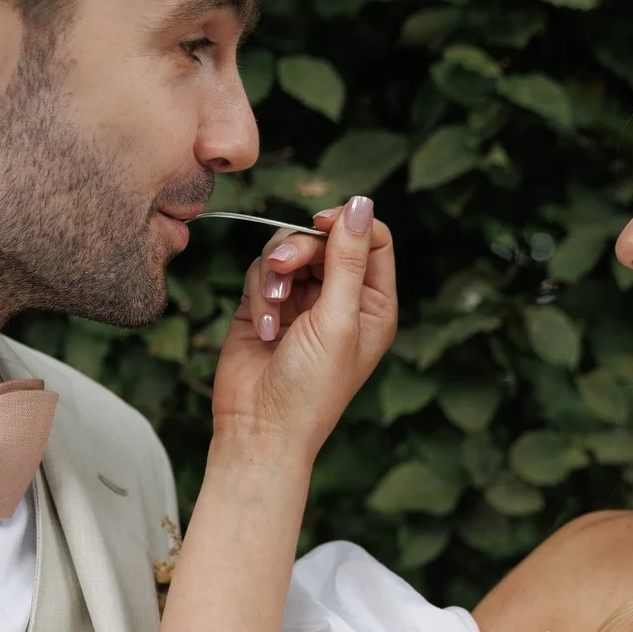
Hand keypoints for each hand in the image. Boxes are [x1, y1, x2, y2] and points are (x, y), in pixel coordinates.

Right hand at [209, 196, 397, 468]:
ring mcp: (302, 302)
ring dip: (275, 272)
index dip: (347, 223)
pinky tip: (262, 328)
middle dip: (301, 248)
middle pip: (325, 239)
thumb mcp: (338, 320)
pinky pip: (262, 272)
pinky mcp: (265, 306)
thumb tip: (360, 203)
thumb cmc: (310, 389)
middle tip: (285, 267)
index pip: (372, 239)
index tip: (320, 225)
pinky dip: (259, 292)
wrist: (260, 428)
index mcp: (373, 304)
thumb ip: (348, 259)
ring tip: (273, 308)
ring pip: (288, 250)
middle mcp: (340, 300)